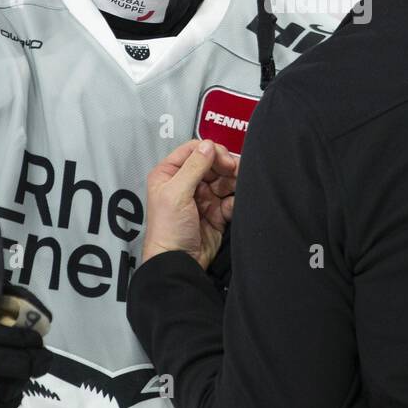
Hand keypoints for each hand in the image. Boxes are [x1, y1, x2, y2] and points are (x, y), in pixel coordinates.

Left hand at [144, 139, 237, 269]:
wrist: (178, 263)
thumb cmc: (168, 230)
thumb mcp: (176, 193)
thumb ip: (194, 167)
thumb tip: (208, 145)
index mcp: (169, 174)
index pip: (194, 150)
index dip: (211, 152)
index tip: (225, 161)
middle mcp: (186, 183)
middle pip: (213, 164)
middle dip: (226, 166)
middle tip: (237, 172)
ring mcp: (202, 198)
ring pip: (224, 180)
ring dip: (234, 181)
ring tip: (240, 187)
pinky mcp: (216, 212)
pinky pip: (230, 199)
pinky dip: (235, 199)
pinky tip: (233, 205)